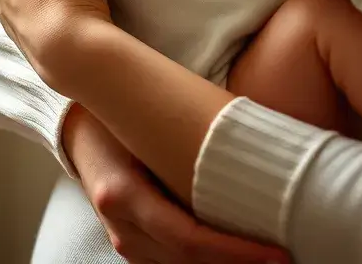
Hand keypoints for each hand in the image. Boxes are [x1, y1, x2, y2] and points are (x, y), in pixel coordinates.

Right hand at [63, 105, 289, 263]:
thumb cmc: (121, 112)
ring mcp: (120, 236)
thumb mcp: (147, 120)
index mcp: (123, 193)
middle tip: (283, 257)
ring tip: (265, 257)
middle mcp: (120, 224)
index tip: (276, 252)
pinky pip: (166, 260)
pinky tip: (230, 254)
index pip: (188, 239)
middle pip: (185, 261)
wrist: (78, 123)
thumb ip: (189, 139)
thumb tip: (251, 144)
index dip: (234, 252)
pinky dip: (198, 261)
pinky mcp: (127, 239)